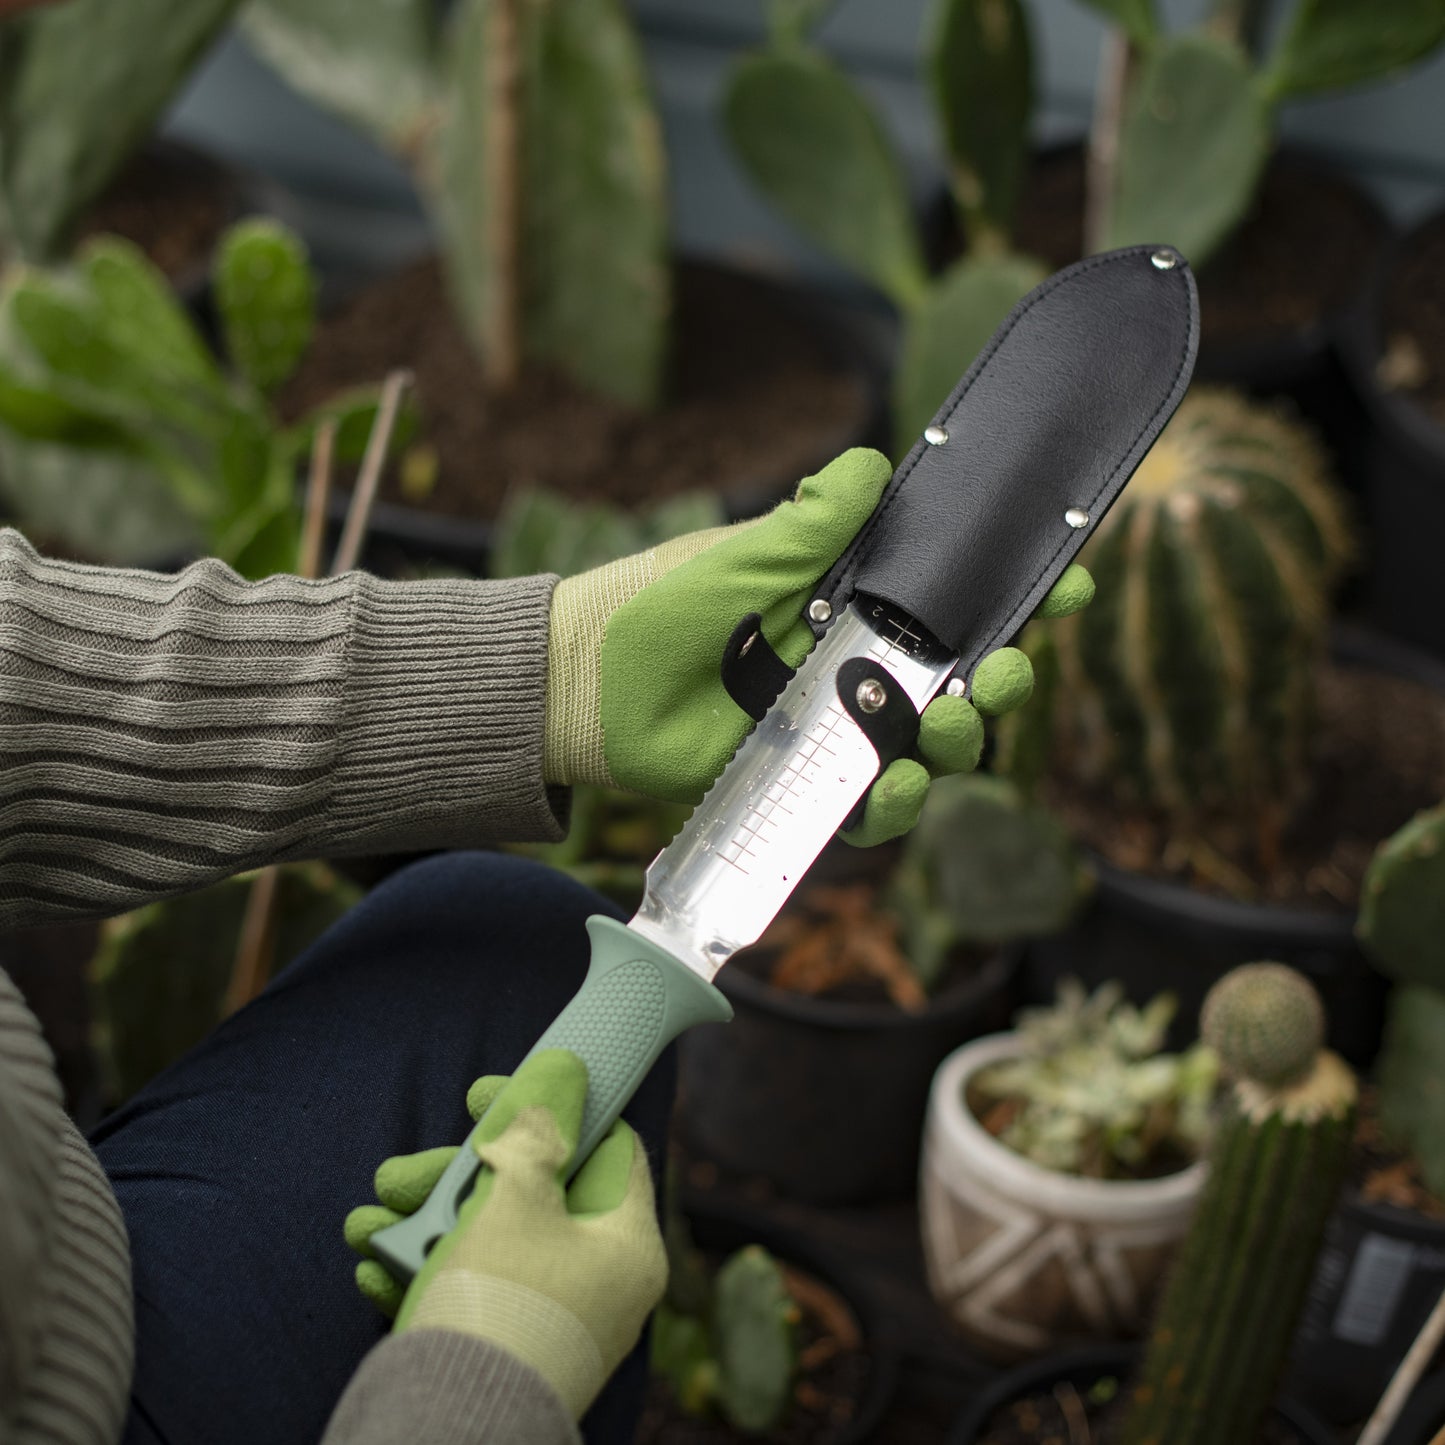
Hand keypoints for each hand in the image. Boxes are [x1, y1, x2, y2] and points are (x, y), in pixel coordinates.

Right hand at [347, 1053, 665, 1422]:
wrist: (451, 1429)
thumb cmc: (499, 1302)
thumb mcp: (517, 1198)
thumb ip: (535, 1135)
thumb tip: (564, 1080)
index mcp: (626, 1244)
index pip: (605, 1150)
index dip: (550, 1111)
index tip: (490, 1097)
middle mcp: (599, 1286)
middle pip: (530, 1200)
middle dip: (453, 1183)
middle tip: (402, 1174)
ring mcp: (554, 1323)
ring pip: (486, 1248)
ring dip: (421, 1228)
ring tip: (364, 1223)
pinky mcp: (508, 1355)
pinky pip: (469, 1297)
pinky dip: (422, 1276)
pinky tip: (372, 1262)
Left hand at [544, 447, 1092, 844]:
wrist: (587, 684)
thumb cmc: (660, 606)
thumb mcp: (743, 554)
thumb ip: (813, 521)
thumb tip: (874, 464)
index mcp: (853, 602)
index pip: (954, 599)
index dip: (1017, 594)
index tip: (1069, 580)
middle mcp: (856, 666)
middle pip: (962, 680)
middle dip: (1005, 677)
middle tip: (1005, 671)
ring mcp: (835, 729)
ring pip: (929, 747)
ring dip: (961, 741)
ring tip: (948, 727)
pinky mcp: (804, 784)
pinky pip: (869, 806)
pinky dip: (892, 804)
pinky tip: (890, 786)